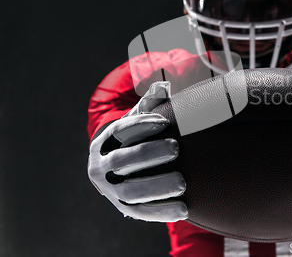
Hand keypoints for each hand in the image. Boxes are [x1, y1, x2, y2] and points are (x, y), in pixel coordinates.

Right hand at [87, 81, 187, 221]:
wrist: (124, 170)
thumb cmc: (136, 140)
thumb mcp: (139, 121)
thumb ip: (150, 105)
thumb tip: (163, 87)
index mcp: (102, 143)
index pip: (119, 131)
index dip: (141, 124)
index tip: (166, 122)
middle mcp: (100, 168)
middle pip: (122, 161)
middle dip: (149, 154)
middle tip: (176, 148)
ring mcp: (111, 191)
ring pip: (131, 191)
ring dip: (157, 186)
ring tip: (182, 181)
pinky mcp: (124, 208)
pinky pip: (143, 212)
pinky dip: (162, 211)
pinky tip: (184, 209)